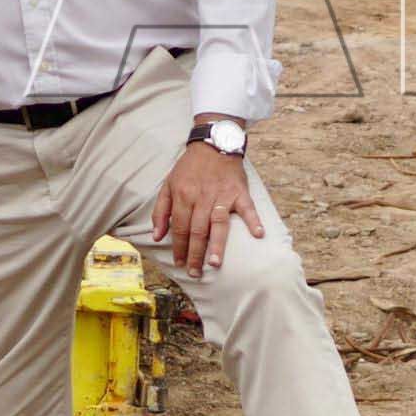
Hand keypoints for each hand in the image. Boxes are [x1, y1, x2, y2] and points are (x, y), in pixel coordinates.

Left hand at [150, 134, 257, 278]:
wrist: (213, 142)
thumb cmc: (189, 167)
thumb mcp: (168, 184)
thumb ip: (161, 210)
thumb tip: (157, 236)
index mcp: (183, 195)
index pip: (179, 226)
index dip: (178, 246)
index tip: (179, 263)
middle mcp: (202, 197)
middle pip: (197, 229)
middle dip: (195, 253)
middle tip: (195, 273)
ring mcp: (222, 194)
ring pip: (218, 222)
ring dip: (217, 243)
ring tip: (215, 263)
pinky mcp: (239, 191)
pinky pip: (247, 207)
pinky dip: (253, 220)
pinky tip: (258, 234)